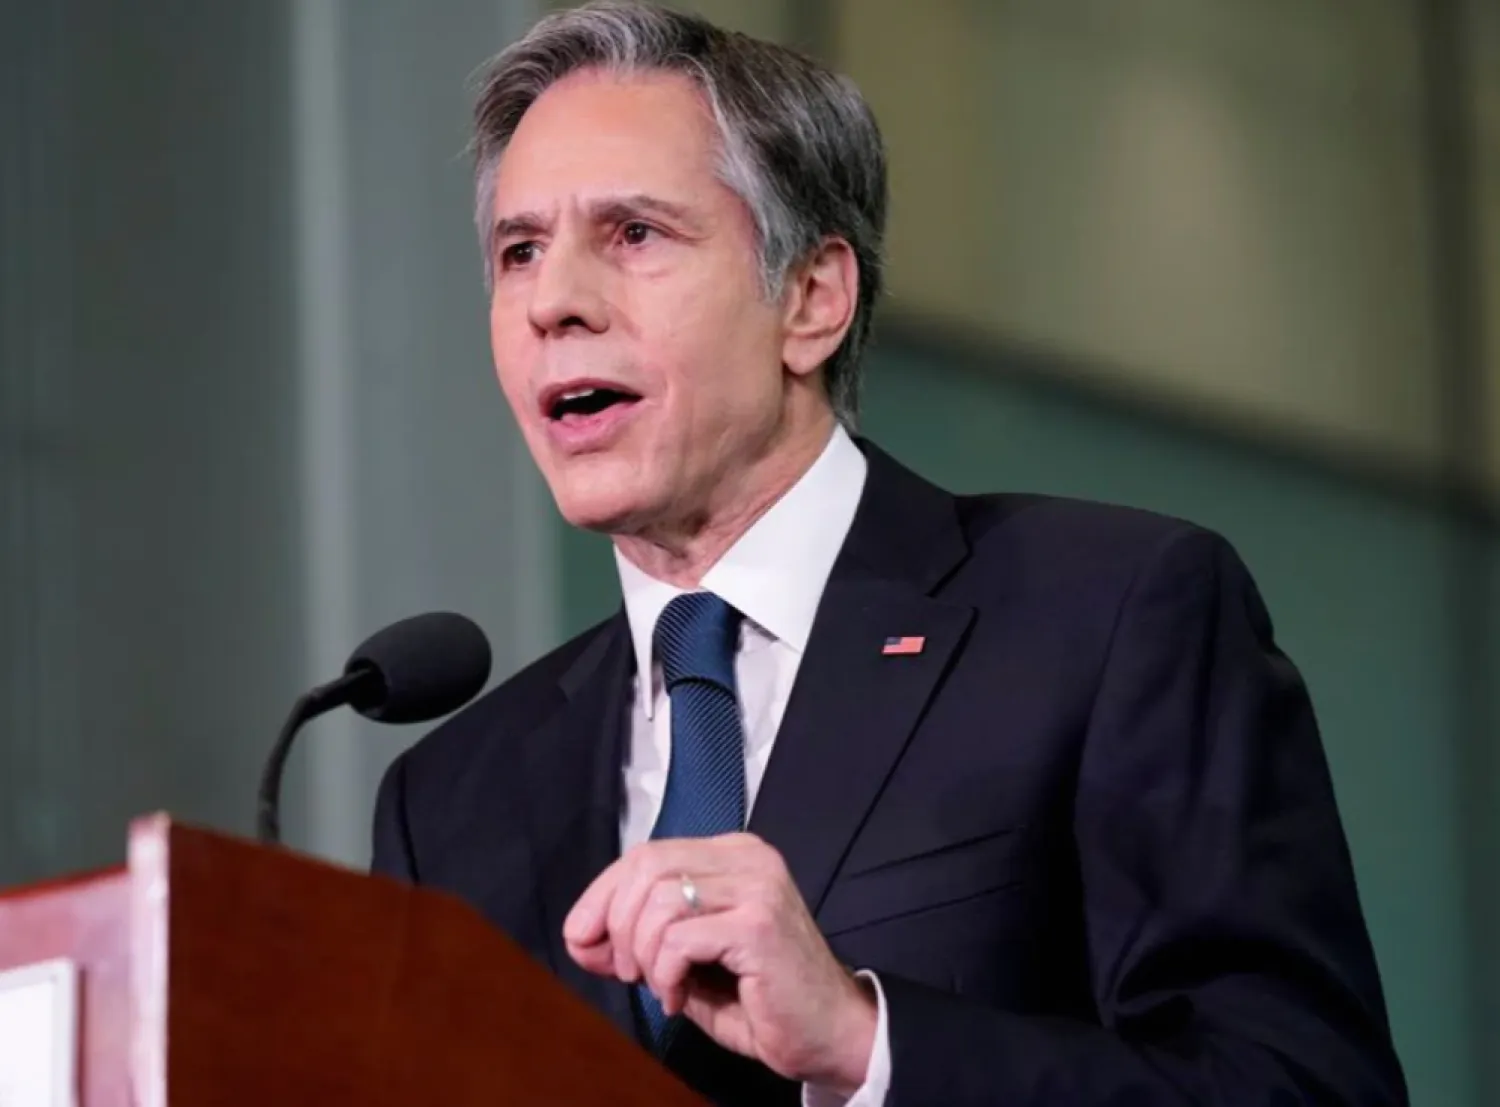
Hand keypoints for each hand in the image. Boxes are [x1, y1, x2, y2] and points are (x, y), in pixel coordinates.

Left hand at [563, 832, 876, 1092]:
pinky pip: (679, 938)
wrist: (832, 1036)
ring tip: (662, 988)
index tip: (583, 940)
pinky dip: (666, 973)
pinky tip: (680, 998)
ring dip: (643, 955)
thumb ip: (640, 940)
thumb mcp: (687, 963)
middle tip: (628, 973)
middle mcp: (747, 857)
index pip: (646, 854)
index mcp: (732, 854)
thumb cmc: (759, 1001)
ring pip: (658, 901)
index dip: (602, 895)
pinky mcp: (758, 923)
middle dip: (616, 924)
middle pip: (646, 867)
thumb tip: (582, 936)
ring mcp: (757, 886)